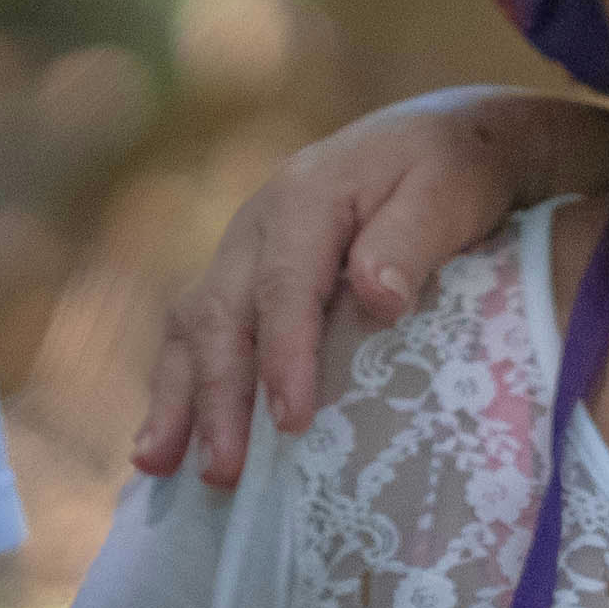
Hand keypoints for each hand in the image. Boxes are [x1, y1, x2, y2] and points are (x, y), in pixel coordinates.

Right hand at [129, 88, 608, 485]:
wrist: (439, 136)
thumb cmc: (451, 170)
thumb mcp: (448, 189)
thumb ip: (412, 238)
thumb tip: (377, 297)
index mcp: (306, 197)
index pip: (284, 284)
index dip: (283, 354)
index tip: (291, 420)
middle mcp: (257, 224)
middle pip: (220, 313)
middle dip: (217, 396)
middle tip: (224, 471)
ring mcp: (242, 251)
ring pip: (192, 325)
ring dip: (175, 397)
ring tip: (157, 466)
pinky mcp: (243, 278)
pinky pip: (198, 332)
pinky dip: (180, 386)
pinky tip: (168, 445)